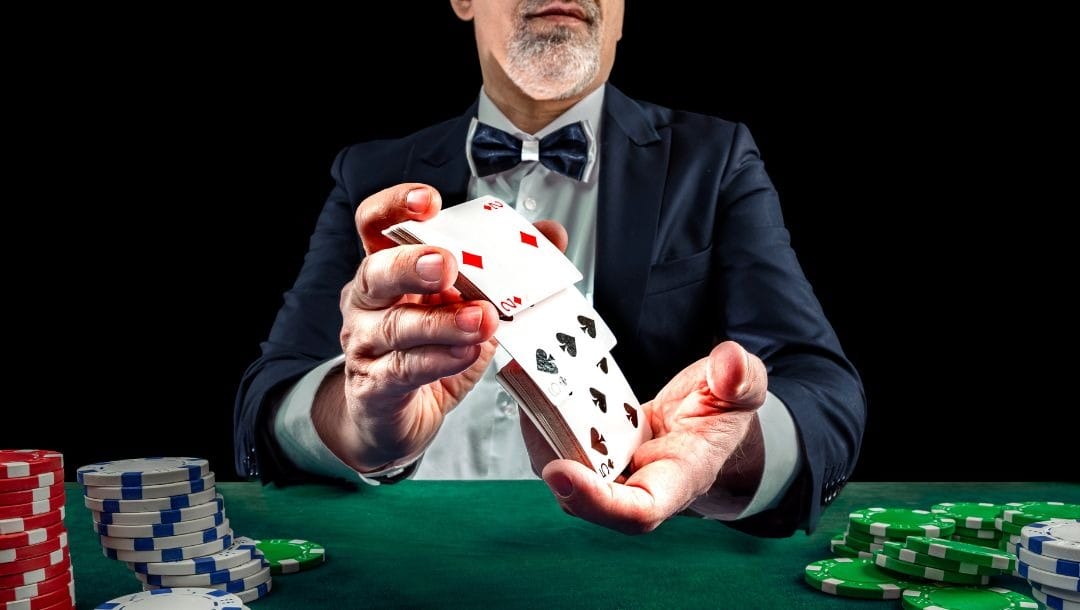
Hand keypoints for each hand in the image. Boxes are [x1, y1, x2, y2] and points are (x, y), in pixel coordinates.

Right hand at [313, 184, 568, 473]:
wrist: (392, 417)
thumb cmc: (428, 351)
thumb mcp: (469, 303)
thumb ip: (505, 267)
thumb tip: (549, 233)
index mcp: (388, 268)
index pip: (376, 225)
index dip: (396, 206)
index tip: (429, 201)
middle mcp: (368, 301)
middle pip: (376, 271)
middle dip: (413, 264)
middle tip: (449, 264)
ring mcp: (366, 344)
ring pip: (397, 325)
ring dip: (443, 321)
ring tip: (480, 318)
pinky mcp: (375, 386)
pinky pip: (405, 369)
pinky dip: (439, 359)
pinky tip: (466, 352)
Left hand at [535, 341, 767, 533]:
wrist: (708, 414)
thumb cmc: (726, 406)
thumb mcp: (746, 386)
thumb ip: (741, 379)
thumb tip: (728, 367)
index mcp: (681, 479)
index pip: (640, 511)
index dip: (599, 501)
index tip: (563, 474)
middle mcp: (641, 487)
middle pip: (589, 500)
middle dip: (553, 467)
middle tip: (530, 419)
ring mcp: (615, 475)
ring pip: (567, 478)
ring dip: (541, 443)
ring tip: (526, 396)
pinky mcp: (596, 455)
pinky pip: (562, 452)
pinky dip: (543, 427)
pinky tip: (532, 393)